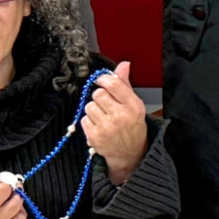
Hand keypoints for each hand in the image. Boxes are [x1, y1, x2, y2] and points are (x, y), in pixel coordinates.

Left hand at [78, 63, 148, 185]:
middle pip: (98, 94)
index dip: (104, 79)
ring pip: (89, 106)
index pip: (113, 84)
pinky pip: (84, 119)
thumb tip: (123, 65)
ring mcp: (107, 127)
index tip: (101, 80)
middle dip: (100, 97)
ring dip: (94, 109)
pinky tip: (99, 126)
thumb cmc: (132, 126)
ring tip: (103, 116)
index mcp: (133, 106)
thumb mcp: (134, 105)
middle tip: (106, 104)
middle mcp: (120, 116)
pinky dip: (90, 121)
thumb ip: (125, 84)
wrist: (129, 153)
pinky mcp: (95, 137)